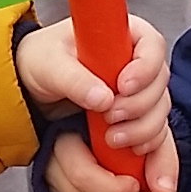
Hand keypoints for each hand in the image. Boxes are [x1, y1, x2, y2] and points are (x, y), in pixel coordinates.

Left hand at [15, 14, 170, 155]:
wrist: (31, 86)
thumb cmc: (42, 60)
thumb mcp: (51, 65)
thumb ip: (75, 79)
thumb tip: (104, 100)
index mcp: (124, 35)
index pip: (152, 46)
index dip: (144, 68)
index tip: (123, 87)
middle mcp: (137, 63)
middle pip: (159, 84)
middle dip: (140, 106)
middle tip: (110, 118)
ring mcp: (139, 92)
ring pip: (159, 111)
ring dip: (142, 130)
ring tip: (112, 140)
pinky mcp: (134, 118)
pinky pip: (154, 133)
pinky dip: (149, 147)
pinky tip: (134, 156)